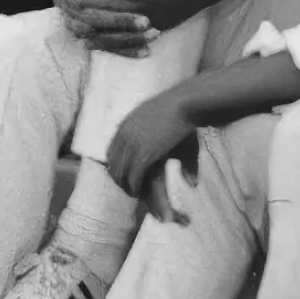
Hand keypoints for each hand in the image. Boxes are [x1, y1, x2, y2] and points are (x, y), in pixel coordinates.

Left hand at [53, 0, 159, 56]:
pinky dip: (98, 42)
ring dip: (78, 23)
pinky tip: (85, 39)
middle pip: (88, 7)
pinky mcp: (147, 32)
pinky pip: (117, 43)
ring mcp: (138, 21)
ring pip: (98, 28)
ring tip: (65, 17)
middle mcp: (130, 4)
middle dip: (68, 1)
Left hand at [104, 95, 202, 224]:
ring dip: (127, 187)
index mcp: (125, 125)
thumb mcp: (168, 127)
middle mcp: (124, 135)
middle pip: (112, 164)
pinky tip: (141, 195)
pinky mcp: (144, 155)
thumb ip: (166, 145)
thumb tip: (188, 178)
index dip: (116, 167)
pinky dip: (136, 189)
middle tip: (131, 190)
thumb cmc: (183, 111)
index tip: (125, 177)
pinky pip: (133, 178)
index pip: (111, 152)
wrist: (187, 102)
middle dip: (119, 179)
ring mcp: (132, 145)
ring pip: (120, 174)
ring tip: (137, 196)